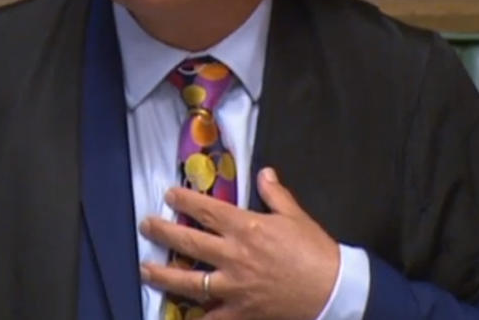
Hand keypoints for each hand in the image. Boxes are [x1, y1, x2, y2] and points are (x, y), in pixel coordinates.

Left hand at [139, 167, 339, 319]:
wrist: (333, 290)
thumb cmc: (315, 251)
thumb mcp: (295, 216)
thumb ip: (275, 194)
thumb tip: (265, 172)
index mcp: (245, 228)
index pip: (206, 210)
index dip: (184, 200)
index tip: (168, 195)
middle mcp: (233, 255)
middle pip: (188, 241)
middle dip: (162, 232)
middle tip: (146, 226)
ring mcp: (233, 286)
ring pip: (189, 280)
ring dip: (163, 274)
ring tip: (145, 270)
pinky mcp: (240, 311)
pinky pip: (210, 318)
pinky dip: (193, 319)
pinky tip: (177, 317)